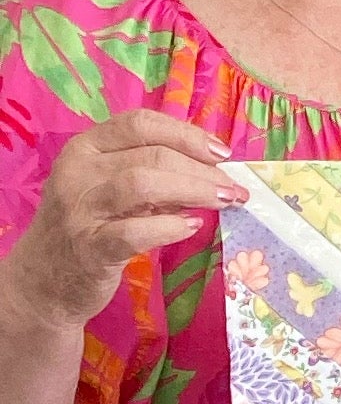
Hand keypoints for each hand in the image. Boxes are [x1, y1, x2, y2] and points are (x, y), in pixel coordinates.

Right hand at [0, 112, 241, 332]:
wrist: (44, 280)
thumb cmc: (90, 226)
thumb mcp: (110, 189)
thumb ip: (150, 172)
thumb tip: (213, 169)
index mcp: (85, 148)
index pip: (139, 124)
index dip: (187, 134)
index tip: (223, 153)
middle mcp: (78, 172)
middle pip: (151, 155)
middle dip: (203, 170)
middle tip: (234, 188)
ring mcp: (80, 210)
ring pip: (143, 184)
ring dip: (194, 190)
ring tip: (224, 202)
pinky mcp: (89, 248)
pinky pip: (134, 232)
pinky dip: (170, 227)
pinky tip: (191, 227)